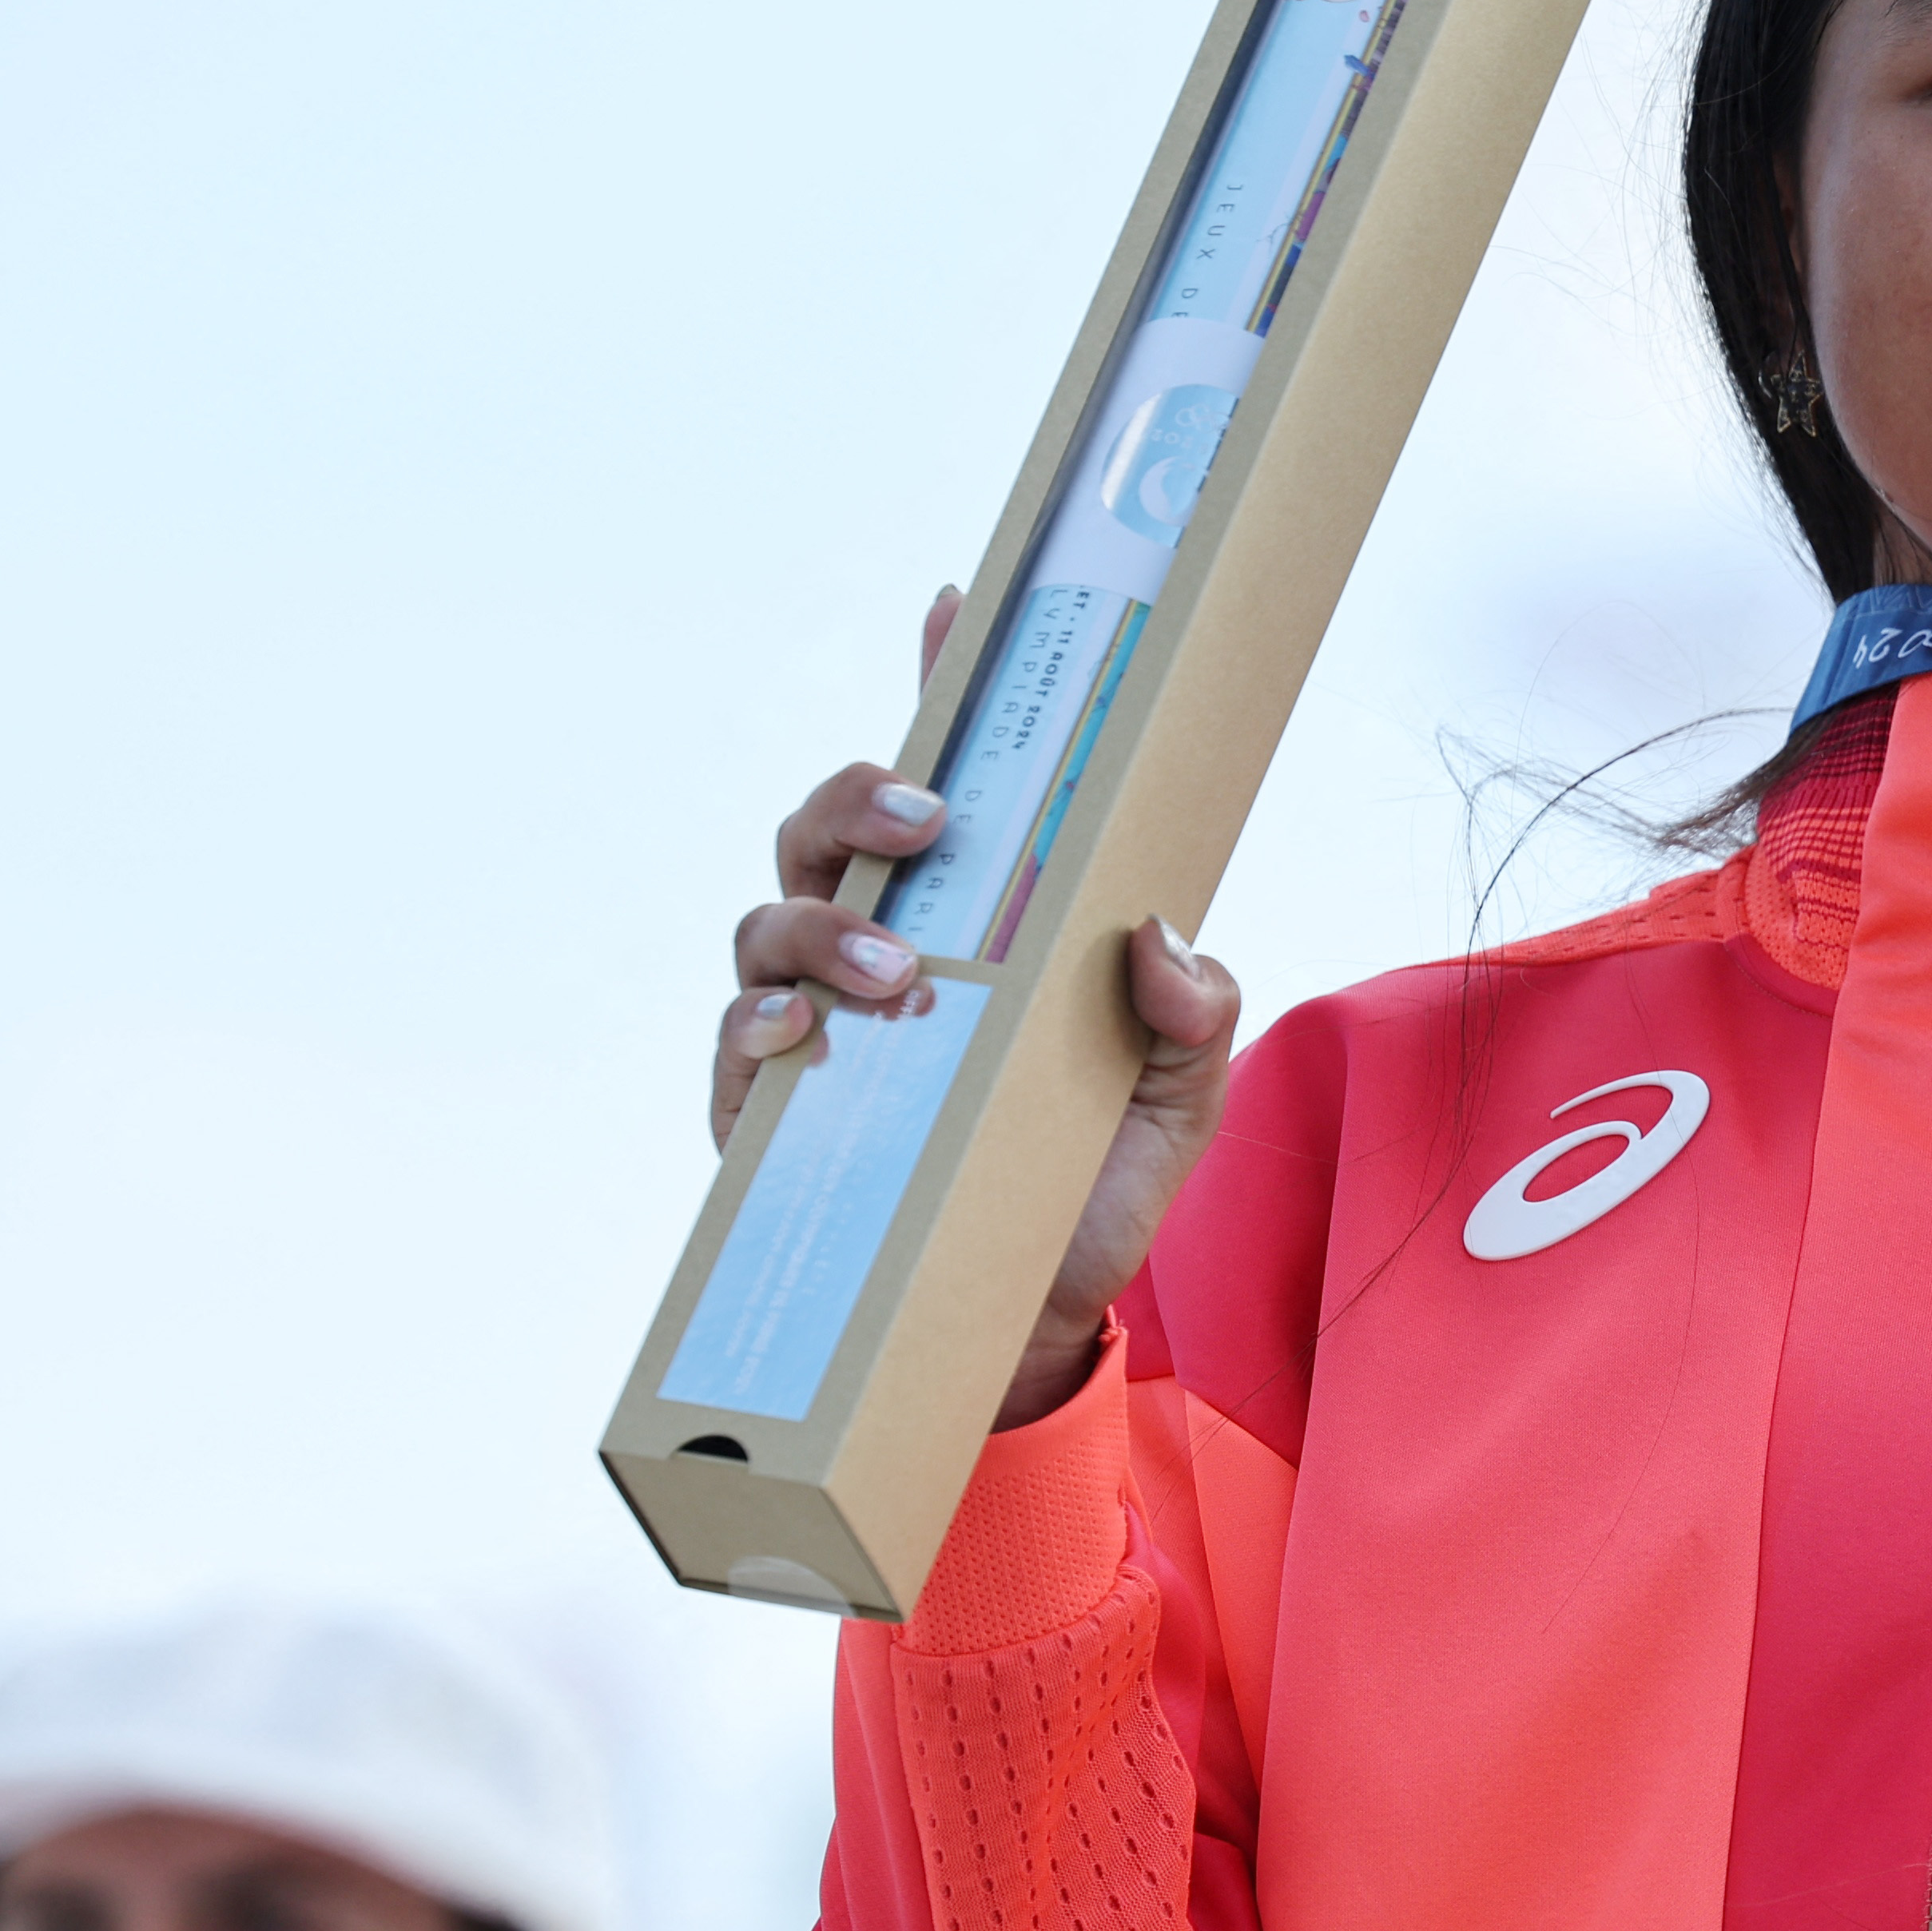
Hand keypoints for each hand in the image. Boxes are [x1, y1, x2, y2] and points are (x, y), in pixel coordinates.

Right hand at [710, 585, 1245, 1430]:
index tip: (955, 605)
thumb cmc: (1095, 1182)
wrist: (1035, 1325)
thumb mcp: (1178, 1099)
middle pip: (827, 824)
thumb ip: (1195, 1015)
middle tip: (931, 817)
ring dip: (829, 923)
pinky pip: (737, 1043)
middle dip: (862, 794)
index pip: (948, 784)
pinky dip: (761, 1023)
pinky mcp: (768, 1115)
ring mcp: (814, 1025)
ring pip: (771, 917)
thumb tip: (1162, 938)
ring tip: (903, 976)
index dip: (940, 686)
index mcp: (978, 919)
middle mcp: (884, 949)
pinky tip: (804, 1032)